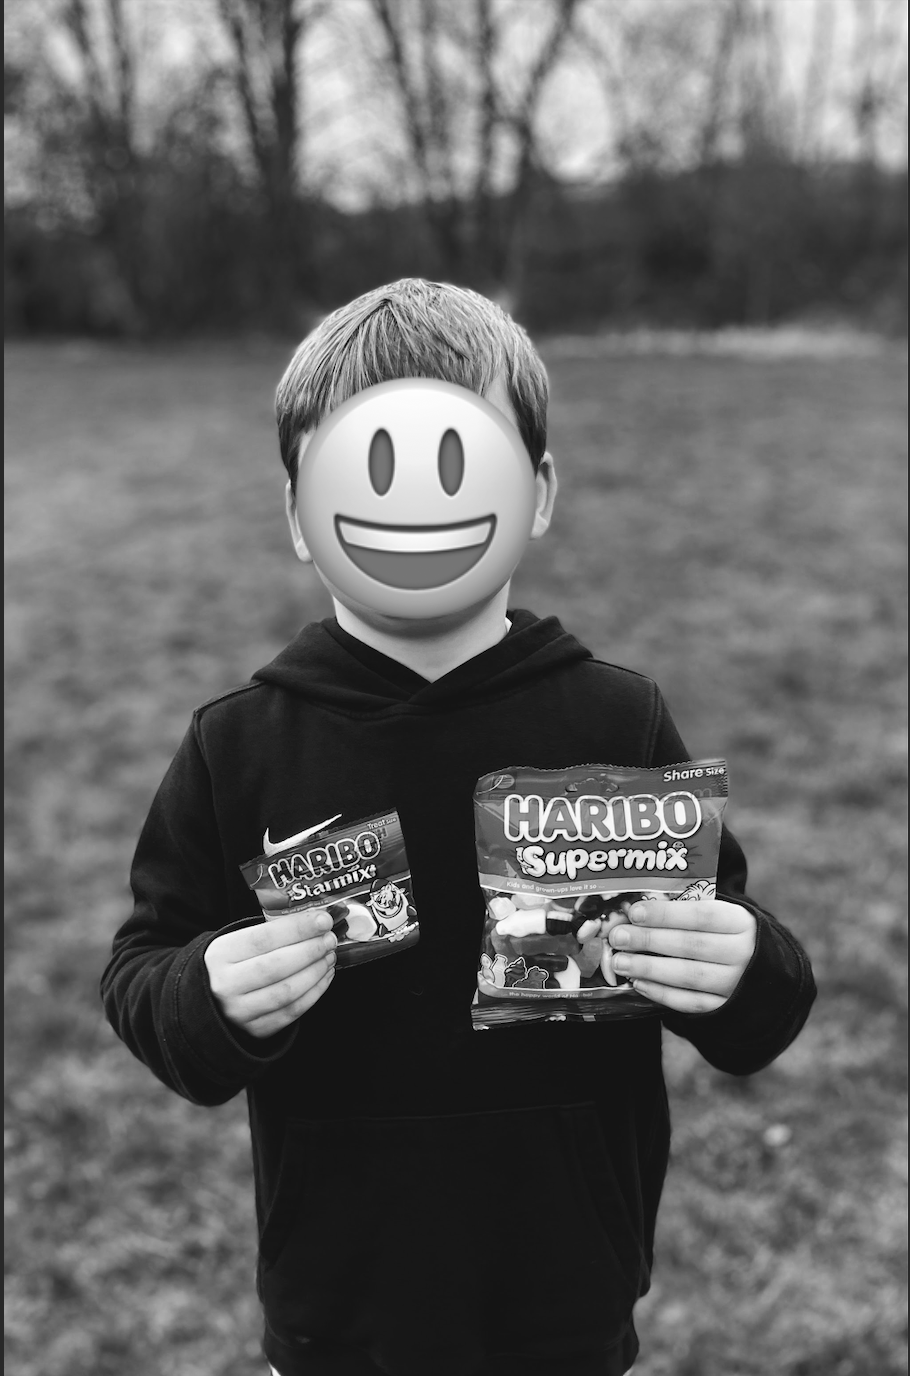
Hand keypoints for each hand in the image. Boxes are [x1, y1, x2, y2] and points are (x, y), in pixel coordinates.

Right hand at [204, 909, 336, 1038]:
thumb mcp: (237, 943)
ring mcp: (240, 1011)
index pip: (263, 939)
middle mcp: (226, 985)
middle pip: (277, 966)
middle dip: (311, 950)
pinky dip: (314, 993)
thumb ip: (270, 933)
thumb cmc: (232, 964)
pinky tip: (324, 976)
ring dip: (316, 971)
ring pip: (287, 991)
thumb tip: (316, 922)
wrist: (209, 1001)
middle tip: (330, 939)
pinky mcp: (255, 1030)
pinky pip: (292, 1012)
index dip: (298, 929)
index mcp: (220, 955)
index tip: (323, 920)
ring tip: (329, 956)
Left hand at [608, 899, 756, 1013]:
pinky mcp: (725, 1007)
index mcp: (740, 922)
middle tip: (619, 937)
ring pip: (689, 976)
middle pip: (691, 946)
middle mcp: (742, 953)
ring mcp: (735, 983)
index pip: (702, 915)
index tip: (635, 912)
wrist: (762, 970)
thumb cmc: (725, 934)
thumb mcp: (719, 914)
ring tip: (620, 962)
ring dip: (650, 968)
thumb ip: (686, 910)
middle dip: (650, 940)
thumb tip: (638, 912)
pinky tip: (639, 983)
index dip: (667, 914)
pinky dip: (662, 993)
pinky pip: (690, 1002)